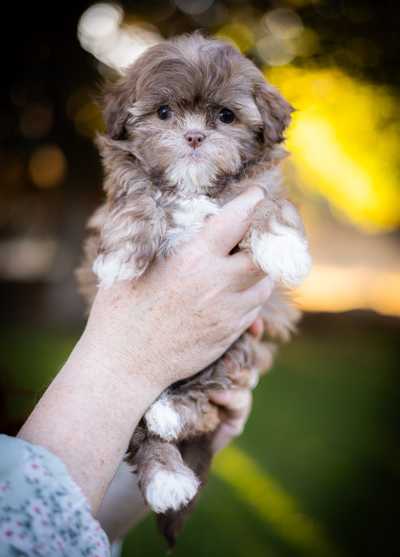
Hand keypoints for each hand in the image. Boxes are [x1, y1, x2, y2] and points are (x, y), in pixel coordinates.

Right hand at [86, 186, 272, 390]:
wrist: (125, 364)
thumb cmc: (120, 309)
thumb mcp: (133, 263)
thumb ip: (160, 237)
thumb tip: (171, 213)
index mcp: (193, 258)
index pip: (239, 219)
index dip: (254, 200)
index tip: (258, 192)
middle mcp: (218, 283)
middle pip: (266, 254)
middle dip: (268, 238)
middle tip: (263, 229)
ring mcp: (228, 312)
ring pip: (264, 284)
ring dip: (261, 269)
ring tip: (247, 262)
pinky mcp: (229, 333)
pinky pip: (254, 310)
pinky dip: (251, 296)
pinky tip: (236, 291)